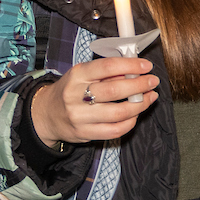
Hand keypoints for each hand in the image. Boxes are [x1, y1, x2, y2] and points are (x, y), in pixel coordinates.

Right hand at [28, 57, 158, 148]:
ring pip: (118, 113)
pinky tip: (135, 115)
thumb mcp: (82, 75)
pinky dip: (130, 122)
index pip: (107, 67)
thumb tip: (133, 70)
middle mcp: (76, 95)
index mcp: (77, 75)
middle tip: (152, 81)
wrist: (47, 114)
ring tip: (149, 97)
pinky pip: (115, 130)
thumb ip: (106, 73)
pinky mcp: (85, 133)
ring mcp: (80, 117)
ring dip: (140, 105)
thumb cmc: (70, 90)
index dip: (130, 65)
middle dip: (139, 85)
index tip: (146, 65)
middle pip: (115, 90)